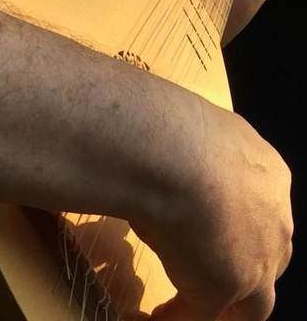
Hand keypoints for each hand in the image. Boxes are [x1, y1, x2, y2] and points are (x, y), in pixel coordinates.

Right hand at [141, 100, 291, 320]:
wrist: (174, 155)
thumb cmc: (174, 128)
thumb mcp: (194, 129)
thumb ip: (193, 151)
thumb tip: (161, 151)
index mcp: (269, 175)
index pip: (262, 208)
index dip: (239, 220)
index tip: (212, 222)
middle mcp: (275, 219)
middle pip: (270, 255)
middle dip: (242, 261)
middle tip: (208, 263)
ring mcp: (257, 261)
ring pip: (253, 298)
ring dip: (225, 301)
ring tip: (190, 303)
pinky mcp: (225, 290)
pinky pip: (201, 314)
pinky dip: (179, 315)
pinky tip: (154, 315)